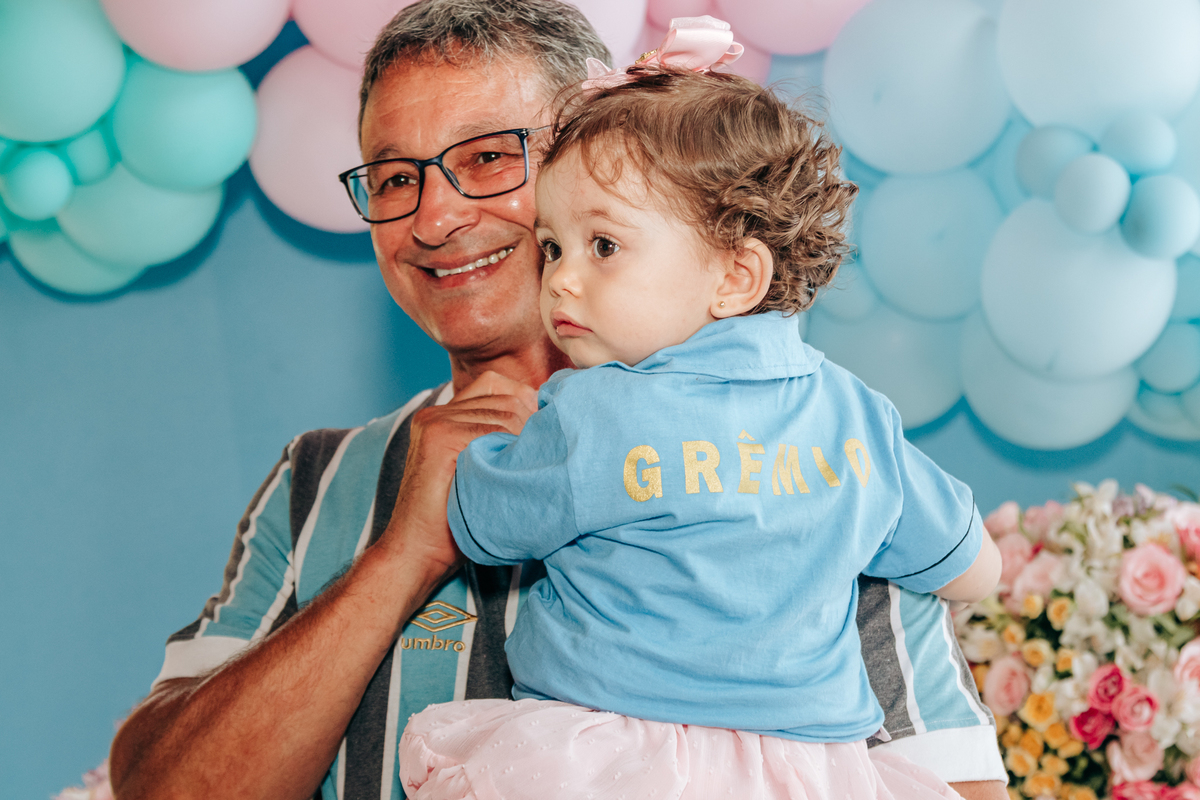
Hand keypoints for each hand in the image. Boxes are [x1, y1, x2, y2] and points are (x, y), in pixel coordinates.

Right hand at [378, 371, 538, 576]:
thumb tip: (547, 418)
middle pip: (507, 397)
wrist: (418, 552)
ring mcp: (435, 422)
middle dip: (532, 424)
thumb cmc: (456, 519)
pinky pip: (493, 431)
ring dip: (524, 442)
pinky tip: (511, 476)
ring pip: (507, 413)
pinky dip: (510, 453)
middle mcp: (436, 412)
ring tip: (527, 472)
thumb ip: (498, 440)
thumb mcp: (480, 470)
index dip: (525, 404)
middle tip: (541, 459)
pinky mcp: (438, 437)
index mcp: (442, 415)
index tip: (539, 436)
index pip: (497, 385)